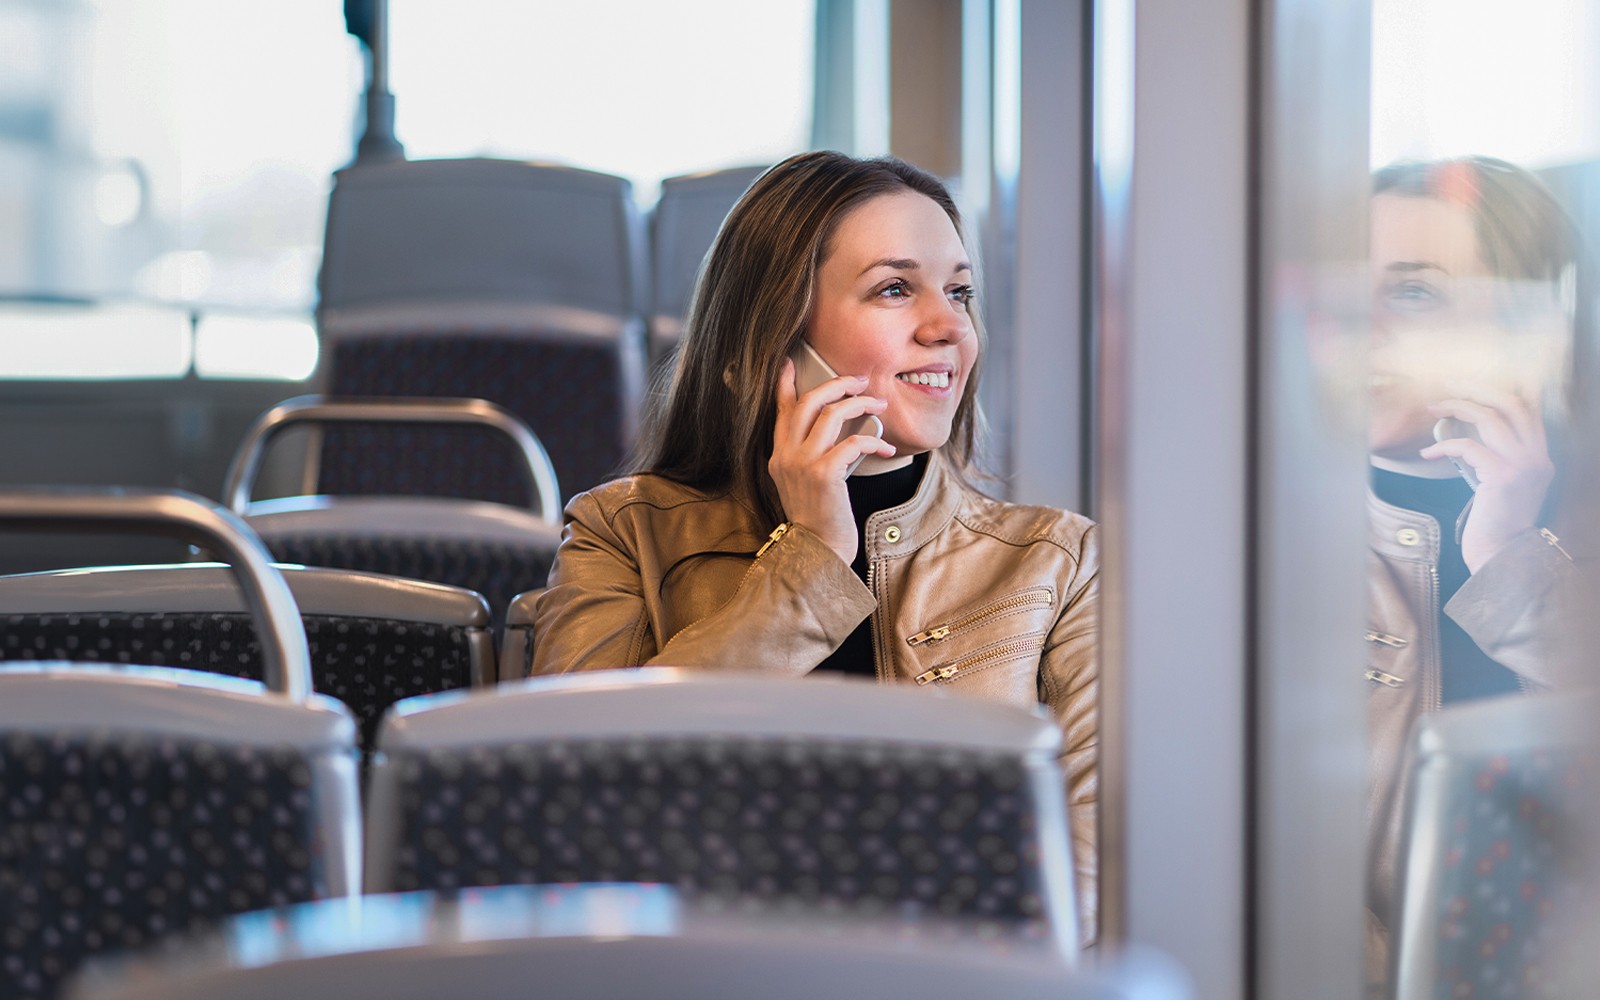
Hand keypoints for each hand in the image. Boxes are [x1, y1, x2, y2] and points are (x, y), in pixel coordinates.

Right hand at [768, 359, 894, 563]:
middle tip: (860, 381)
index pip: (781, 410)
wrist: (818, 552)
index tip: (790, 362)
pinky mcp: (825, 474)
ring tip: (879, 405)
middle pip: (809, 401)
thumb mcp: (805, 483)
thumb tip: (834, 430)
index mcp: (779, 456)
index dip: (785, 383)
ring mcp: (803, 464)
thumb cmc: (819, 520)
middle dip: (837, 384)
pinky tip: (886, 447)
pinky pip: (852, 443)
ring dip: (860, 404)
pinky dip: (873, 441)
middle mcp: (786, 456)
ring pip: (831, 414)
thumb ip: (810, 456)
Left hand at [1419, 388, 1554, 572]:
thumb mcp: (1498, 483)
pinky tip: (1428, 453)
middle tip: (1448, 386)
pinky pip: (1468, 447)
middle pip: (1512, 404)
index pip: (1527, 410)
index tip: (1468, 385)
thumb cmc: (1492, 522)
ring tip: (1435, 409)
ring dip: (1458, 408)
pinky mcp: (1503, 477)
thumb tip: (1462, 433)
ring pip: (1491, 418)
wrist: (1500, 556)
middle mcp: (1537, 458)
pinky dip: (1444, 445)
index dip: (1498, 391)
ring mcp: (1523, 466)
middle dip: (1478, 389)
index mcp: (1539, 457)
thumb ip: (1492, 457)